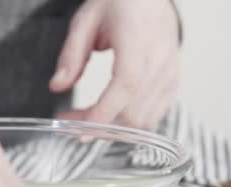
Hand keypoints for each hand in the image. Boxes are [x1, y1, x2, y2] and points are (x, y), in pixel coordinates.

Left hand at [50, 0, 180, 129]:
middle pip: (133, 110)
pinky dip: (132, 123)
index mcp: (138, 39)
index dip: (104, 112)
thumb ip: (71, 54)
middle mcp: (160, 59)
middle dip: (100, 125)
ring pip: (144, 119)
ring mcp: (170, 73)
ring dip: (114, 127)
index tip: (79, 129)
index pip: (126, 85)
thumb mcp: (86, 20)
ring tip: (88, 118)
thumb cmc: (120, 2)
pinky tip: (112, 114)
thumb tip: (57, 86)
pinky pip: (155, 115)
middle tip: (71, 120)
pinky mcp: (173, 81)